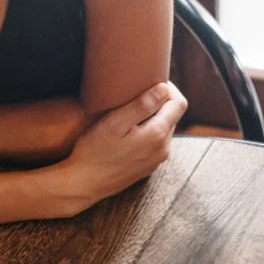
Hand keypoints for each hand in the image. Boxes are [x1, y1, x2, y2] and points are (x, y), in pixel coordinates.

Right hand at [57, 82, 187, 212]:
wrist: (84, 184)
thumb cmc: (95, 151)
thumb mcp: (115, 122)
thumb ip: (141, 106)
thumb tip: (164, 89)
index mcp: (158, 135)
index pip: (179, 104)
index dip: (169, 88)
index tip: (151, 80)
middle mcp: (163, 149)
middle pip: (172, 116)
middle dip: (160, 102)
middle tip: (138, 92)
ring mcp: (156, 161)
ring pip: (163, 130)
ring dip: (153, 117)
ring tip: (131, 110)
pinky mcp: (147, 167)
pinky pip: (154, 143)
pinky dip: (147, 132)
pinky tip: (128, 131)